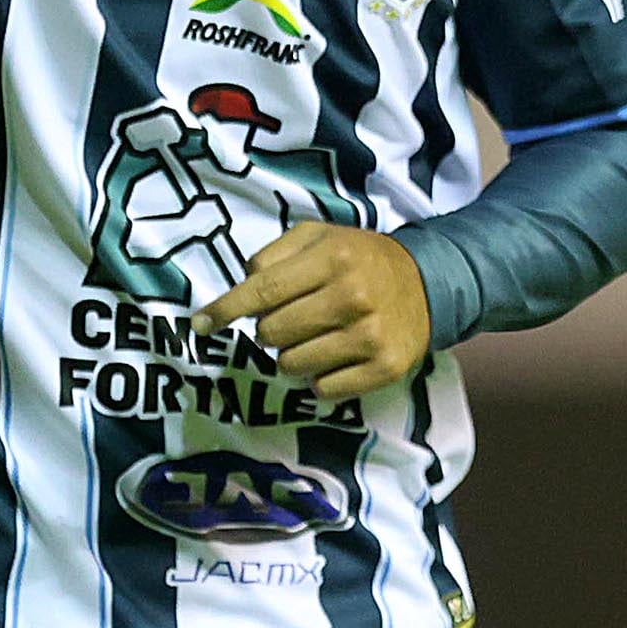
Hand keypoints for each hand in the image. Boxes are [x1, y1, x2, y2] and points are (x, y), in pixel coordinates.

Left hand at [198, 223, 428, 398]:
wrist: (427, 284)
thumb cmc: (360, 259)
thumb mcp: (319, 237)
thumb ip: (274, 254)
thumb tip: (240, 288)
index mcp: (333, 258)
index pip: (263, 290)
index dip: (225, 310)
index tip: (199, 325)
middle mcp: (352, 297)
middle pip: (272, 334)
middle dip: (269, 330)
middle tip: (290, 320)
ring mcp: (370, 337)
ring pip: (292, 366)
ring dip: (292, 356)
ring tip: (314, 338)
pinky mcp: (384, 368)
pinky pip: (323, 390)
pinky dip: (319, 379)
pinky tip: (334, 357)